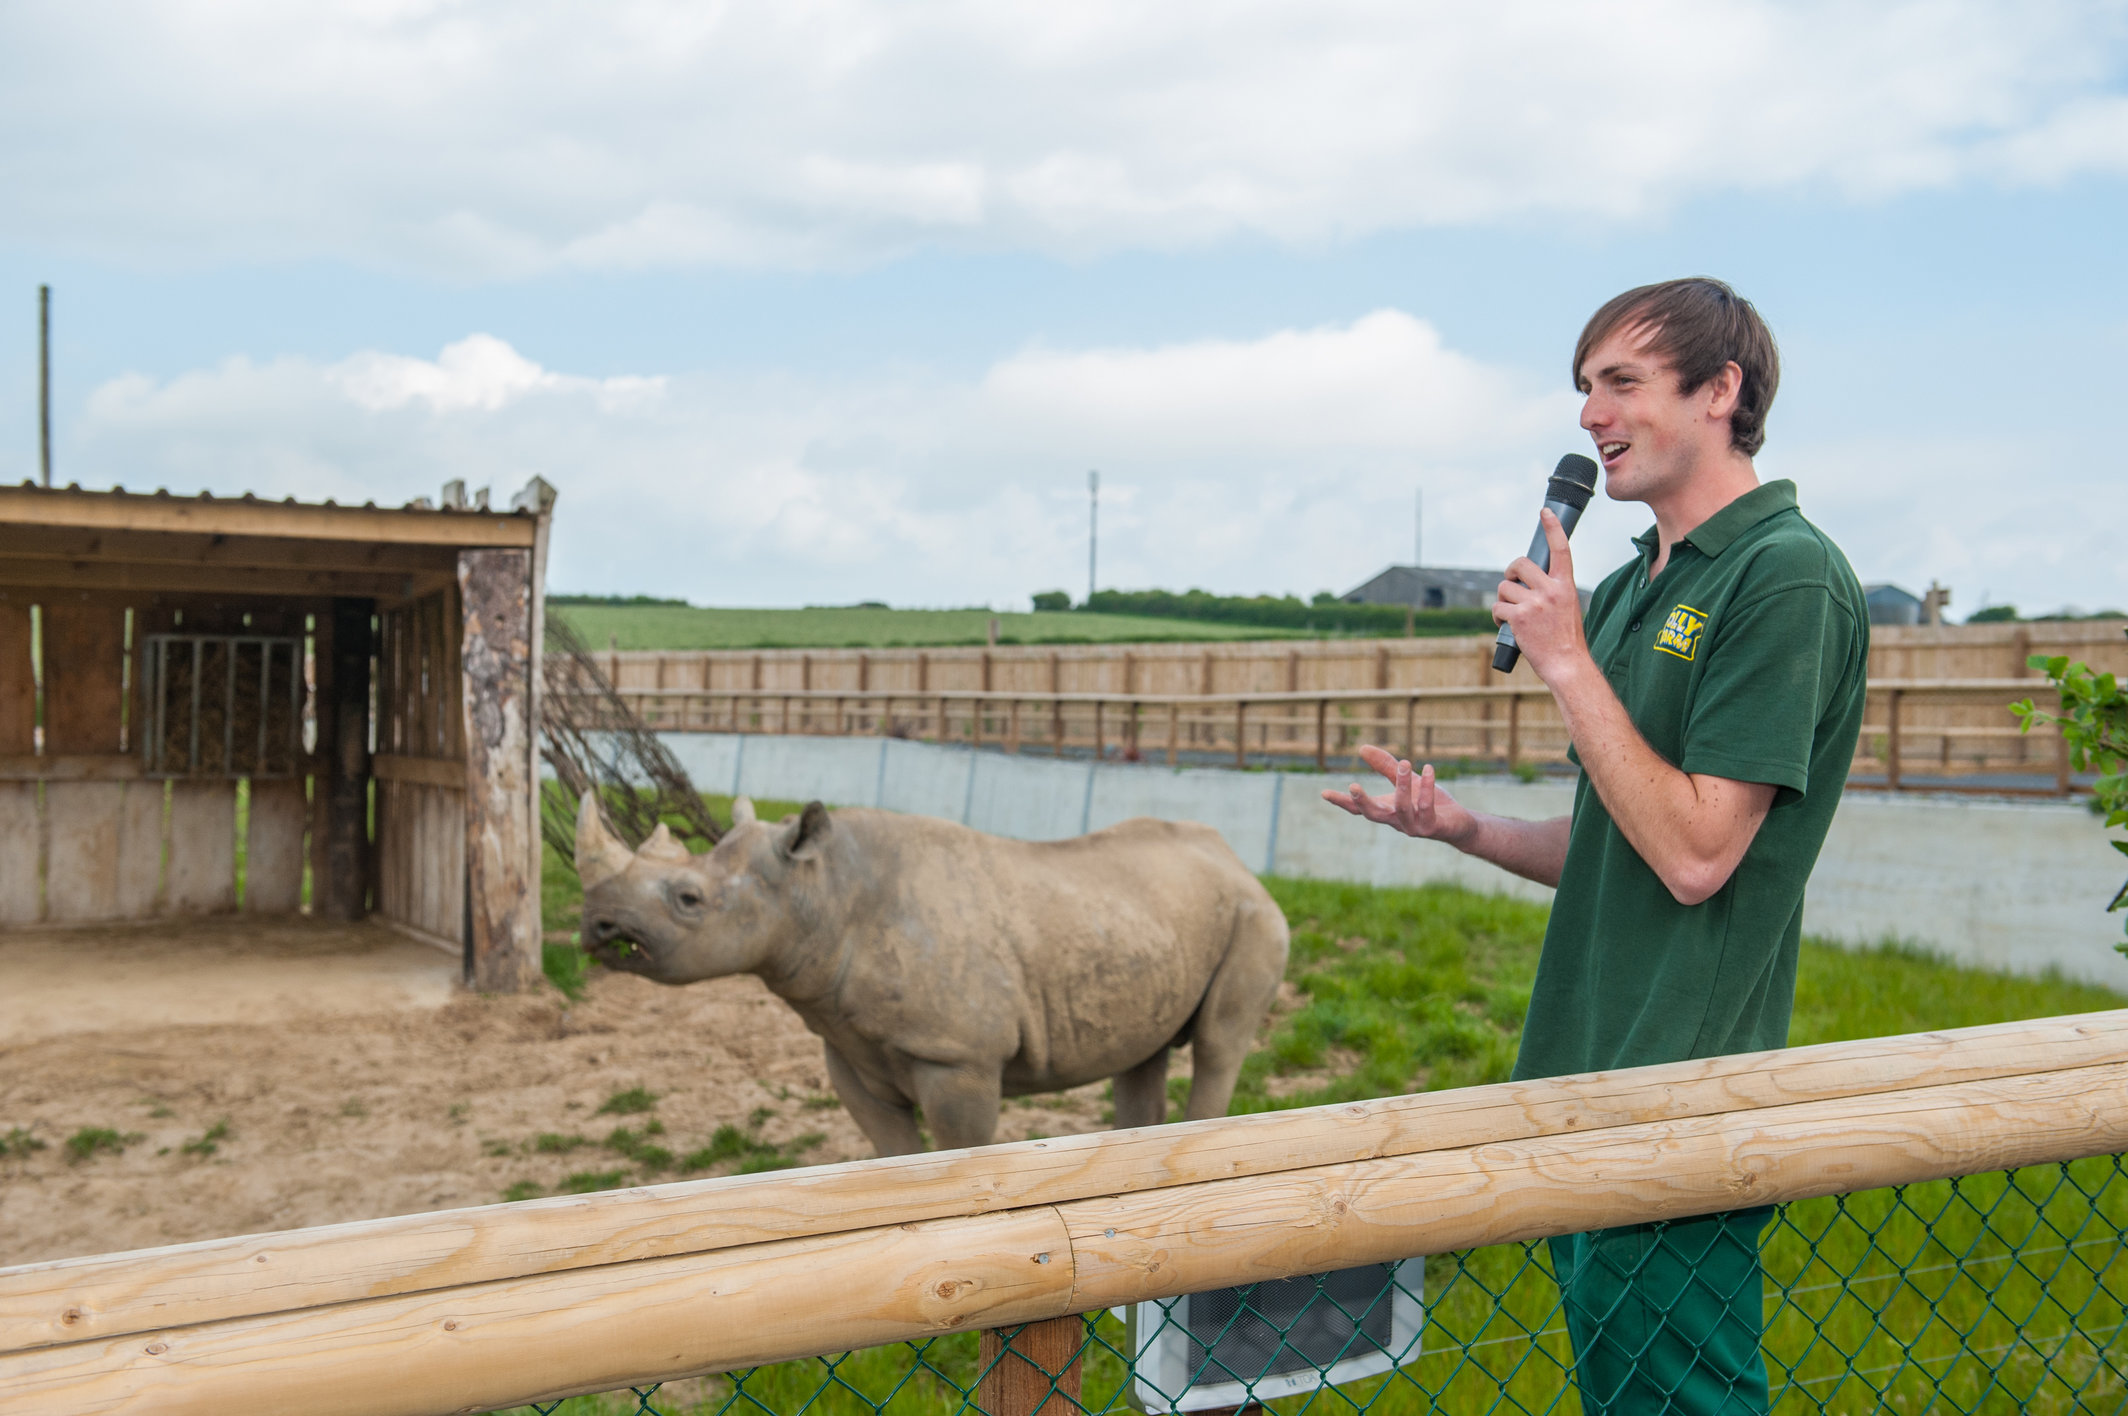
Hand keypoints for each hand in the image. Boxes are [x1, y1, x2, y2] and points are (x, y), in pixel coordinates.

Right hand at [1320, 744, 1475, 845]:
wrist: (1459, 824)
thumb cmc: (1431, 803)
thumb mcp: (1407, 781)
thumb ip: (1386, 766)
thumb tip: (1362, 748)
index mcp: (1387, 811)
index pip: (1359, 809)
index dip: (1342, 802)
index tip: (1323, 793)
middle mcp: (1397, 821)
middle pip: (1374, 814)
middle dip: (1363, 802)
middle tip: (1353, 786)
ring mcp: (1414, 827)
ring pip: (1403, 808)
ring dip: (1403, 785)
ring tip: (1406, 763)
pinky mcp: (1432, 827)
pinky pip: (1427, 807)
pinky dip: (1428, 788)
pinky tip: (1429, 769)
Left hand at [1493, 509, 1590, 684]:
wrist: (1567, 664)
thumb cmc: (1567, 639)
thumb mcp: (1568, 607)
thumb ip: (1552, 591)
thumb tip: (1527, 583)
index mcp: (1566, 585)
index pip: (1560, 549)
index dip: (1552, 528)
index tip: (1544, 512)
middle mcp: (1551, 590)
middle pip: (1520, 564)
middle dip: (1510, 572)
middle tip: (1511, 584)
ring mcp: (1534, 603)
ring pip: (1504, 588)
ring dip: (1503, 600)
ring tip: (1512, 614)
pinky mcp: (1519, 617)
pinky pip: (1498, 607)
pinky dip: (1497, 616)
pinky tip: (1506, 626)